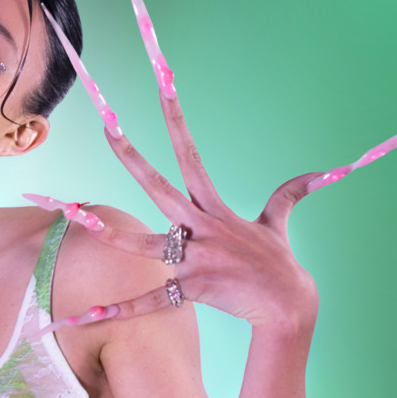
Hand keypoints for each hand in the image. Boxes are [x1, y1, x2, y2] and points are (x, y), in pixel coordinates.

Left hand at [28, 0, 396, 330]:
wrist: (290, 307)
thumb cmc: (282, 266)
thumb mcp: (280, 223)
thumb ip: (289, 194)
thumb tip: (323, 172)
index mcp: (215, 207)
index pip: (189, 153)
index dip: (174, 115)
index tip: (162, 81)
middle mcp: (201, 227)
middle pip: (158, 183)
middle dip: (130, 154)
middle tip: (105, 123)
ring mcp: (194, 259)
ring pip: (143, 242)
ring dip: (108, 232)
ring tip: (73, 217)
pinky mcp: (191, 290)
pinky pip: (148, 302)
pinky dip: (115, 312)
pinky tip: (82, 316)